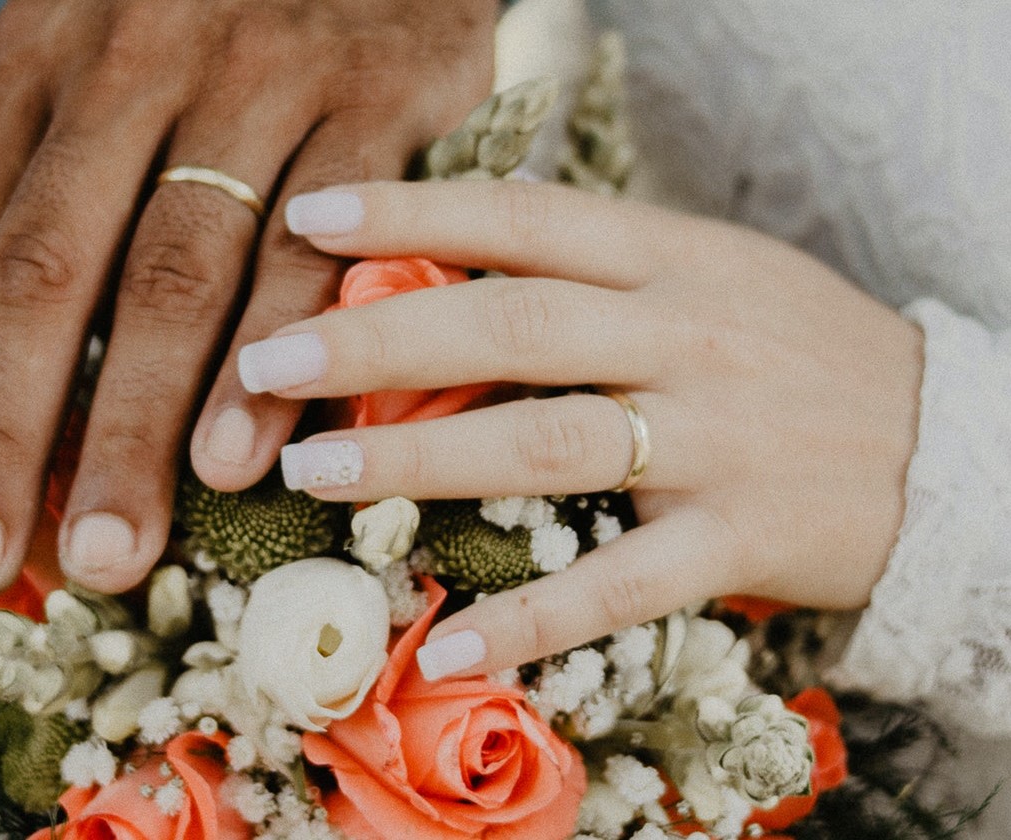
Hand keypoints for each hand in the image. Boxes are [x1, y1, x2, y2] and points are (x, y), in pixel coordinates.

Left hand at [0, 0, 496, 594]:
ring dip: (143, 418)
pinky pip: (320, 243)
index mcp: (37, 60)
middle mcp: (132, 61)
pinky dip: (282, 351)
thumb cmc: (209, 34)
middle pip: (52, 266)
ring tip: (115, 541)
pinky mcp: (371, 101)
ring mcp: (257, 77)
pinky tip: (248, 454)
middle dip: (16, 427)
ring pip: (181, 268)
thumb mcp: (73, 95)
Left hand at [238, 179, 923, 676]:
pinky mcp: (741, 536)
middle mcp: (688, 335)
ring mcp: (716, 438)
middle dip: (376, 341)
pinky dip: (535, 615)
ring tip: (314, 468)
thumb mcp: (710, 276)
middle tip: (265, 359)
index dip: (410, 211)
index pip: (523, 217)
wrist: (945, 443)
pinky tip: (449, 636)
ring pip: (548, 442)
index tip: (307, 218)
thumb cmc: (796, 351)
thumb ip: (598, 271)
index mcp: (674, 257)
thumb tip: (454, 265)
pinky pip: (623, 581)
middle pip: (510, 328)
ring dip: (420, 459)